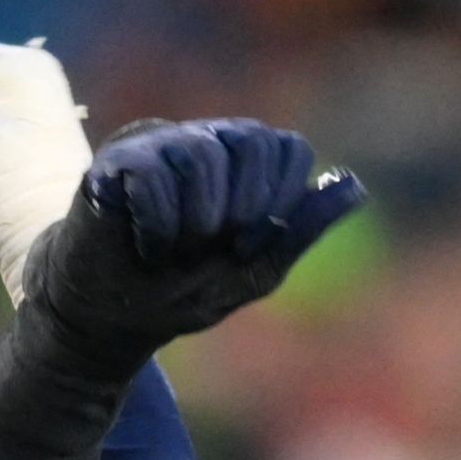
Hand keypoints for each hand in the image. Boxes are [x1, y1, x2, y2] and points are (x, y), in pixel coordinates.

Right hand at [18, 117, 366, 364]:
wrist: (105, 318)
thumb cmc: (179, 292)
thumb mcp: (253, 269)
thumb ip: (301, 228)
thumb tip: (355, 185)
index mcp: (242, 164)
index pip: (288, 149)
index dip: (281, 200)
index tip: (249, 245)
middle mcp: (204, 142)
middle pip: (253, 140)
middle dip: (243, 211)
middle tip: (211, 248)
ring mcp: (158, 145)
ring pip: (203, 152)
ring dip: (199, 220)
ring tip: (177, 248)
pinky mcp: (115, 161)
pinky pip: (154, 172)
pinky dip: (159, 224)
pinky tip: (146, 245)